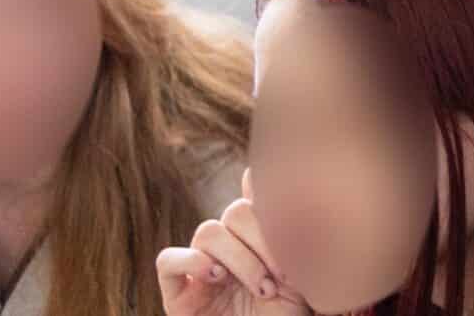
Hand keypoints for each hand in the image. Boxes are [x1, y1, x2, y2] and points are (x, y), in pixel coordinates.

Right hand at [155, 183, 309, 315]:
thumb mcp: (304, 271)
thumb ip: (292, 229)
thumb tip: (269, 179)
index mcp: (258, 238)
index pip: (251, 197)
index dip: (268, 201)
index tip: (293, 224)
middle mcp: (229, 247)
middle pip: (236, 212)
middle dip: (264, 240)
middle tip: (285, 275)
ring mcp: (201, 268)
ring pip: (208, 230)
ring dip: (239, 256)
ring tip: (261, 287)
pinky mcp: (177, 293)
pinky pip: (169, 260)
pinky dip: (191, 261)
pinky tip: (216, 276)